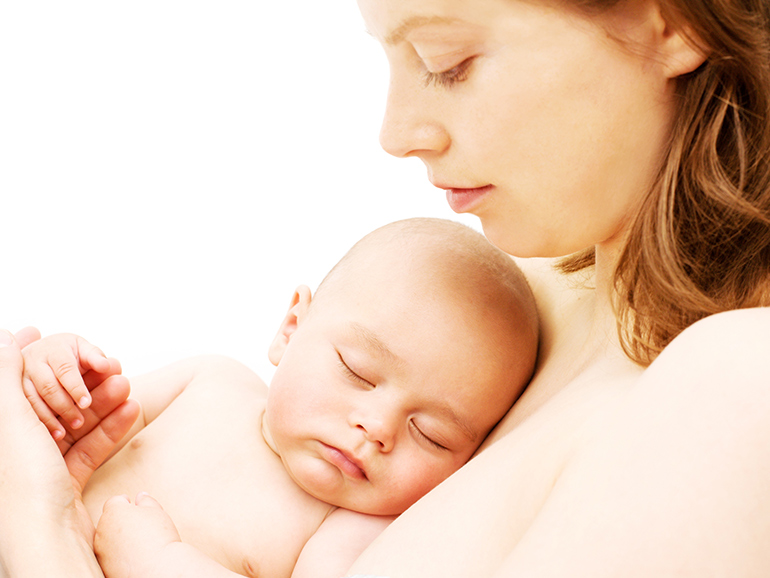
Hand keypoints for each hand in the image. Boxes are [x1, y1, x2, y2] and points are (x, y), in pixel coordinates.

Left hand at [0, 329, 138, 575]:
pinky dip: (111, 430)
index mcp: (0, 432)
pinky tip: (131, 412)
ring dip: (102, 404)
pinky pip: (89, 448)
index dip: (29, 357)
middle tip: (107, 364)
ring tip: (127, 385)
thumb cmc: (23, 489)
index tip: (43, 334)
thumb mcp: (13, 419)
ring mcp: (39, 468)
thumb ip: (8, 376)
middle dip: (79, 381)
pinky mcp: (64, 484)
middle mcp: (14, 449)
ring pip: (73, 424)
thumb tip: (4, 337)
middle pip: (48, 402)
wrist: (49, 544)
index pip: (14, 383)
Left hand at [95, 493, 181, 577]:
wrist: (157, 569)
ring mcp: (100, 550)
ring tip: (138, 543)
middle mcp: (101, 530)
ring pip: (107, 538)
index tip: (135, 506)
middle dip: (121, 520)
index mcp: (114, 512)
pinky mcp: (103, 566)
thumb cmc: (158, 537)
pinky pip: (108, 555)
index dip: (125, 502)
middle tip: (140, 525)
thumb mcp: (156, 512)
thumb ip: (146, 501)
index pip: (115, 501)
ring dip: (117, 537)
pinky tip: (133, 556)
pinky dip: (117, 553)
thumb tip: (141, 497)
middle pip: (109, 519)